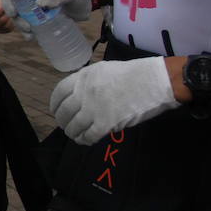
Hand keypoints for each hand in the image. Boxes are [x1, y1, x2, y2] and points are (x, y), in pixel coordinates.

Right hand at [0, 0, 91, 36]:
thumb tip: (39, 4)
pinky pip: (23, 22)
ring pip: (15, 10)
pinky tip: (31, 36)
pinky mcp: (32, 16)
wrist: (80, 8)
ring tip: (29, 30)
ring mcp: (29, 3)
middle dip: (8, 3)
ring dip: (17, 21)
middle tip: (13, 14)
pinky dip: (24, 31)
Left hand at [50, 57, 177, 144]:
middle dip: (63, 121)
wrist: (155, 81)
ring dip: (73, 133)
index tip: (56, 111)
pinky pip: (89, 136)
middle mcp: (84, 93)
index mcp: (83, 77)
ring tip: (75, 135)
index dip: (55, 105)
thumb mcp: (104, 70)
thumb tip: (80, 95)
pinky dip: (85, 140)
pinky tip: (86, 140)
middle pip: (64, 112)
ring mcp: (94, 109)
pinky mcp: (106, 123)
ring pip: (74, 126)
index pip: (59, 93)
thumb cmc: (135, 74)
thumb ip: (89, 82)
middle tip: (66, 126)